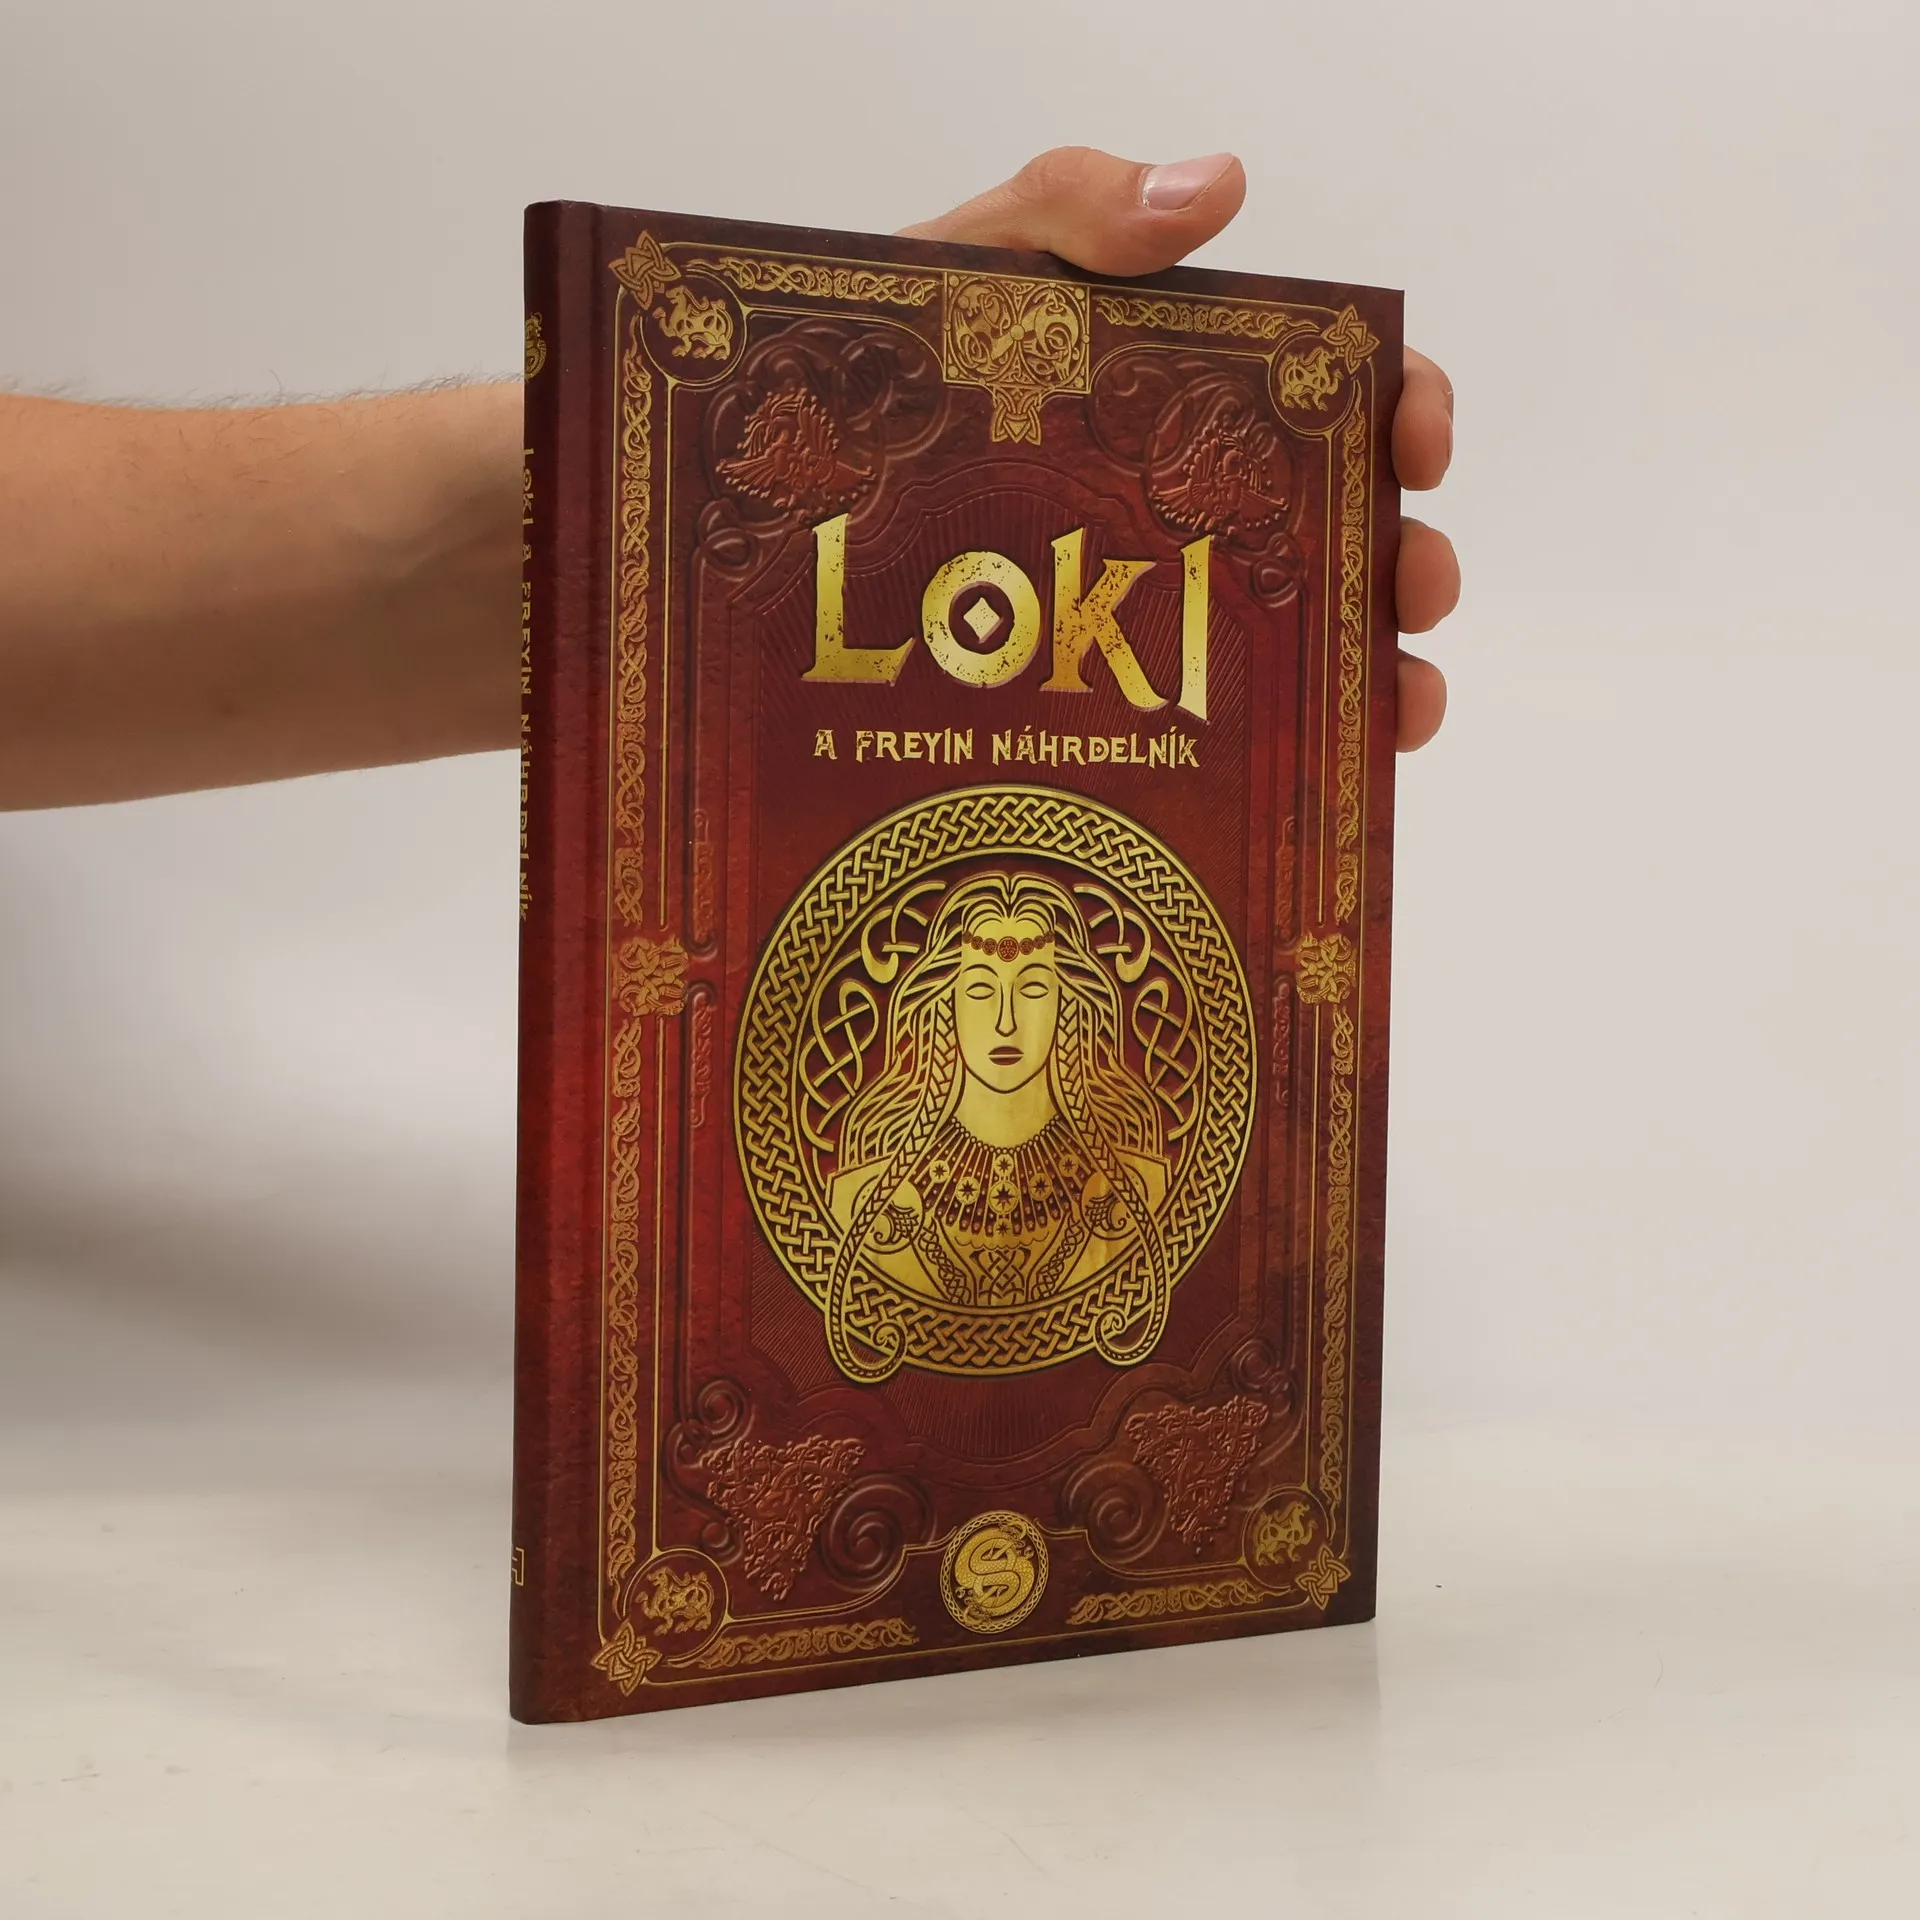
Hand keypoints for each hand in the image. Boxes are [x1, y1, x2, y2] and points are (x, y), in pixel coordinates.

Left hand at [903, 148, 1456, 751]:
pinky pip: (1209, 733)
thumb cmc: (889, 363)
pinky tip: (1313, 776)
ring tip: (1395, 702)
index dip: (1400, 407)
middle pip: (1338, 531)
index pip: (1331, 390)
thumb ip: (1074, 209)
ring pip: (1297, 645)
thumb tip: (1217, 188)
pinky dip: (1284, 753)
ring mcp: (1151, 607)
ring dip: (1372, 672)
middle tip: (1410, 587)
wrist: (782, 485)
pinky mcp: (1101, 694)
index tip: (1418, 445)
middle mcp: (1191, 506)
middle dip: (1403, 561)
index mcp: (1188, 393)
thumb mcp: (972, 267)